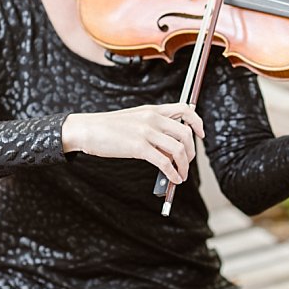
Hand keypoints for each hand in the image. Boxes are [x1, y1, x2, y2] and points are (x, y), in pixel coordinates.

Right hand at [60, 101, 204, 187]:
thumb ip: (154, 127)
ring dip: (184, 166)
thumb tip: (172, 145)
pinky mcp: (138, 146)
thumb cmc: (109, 127)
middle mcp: (152, 118)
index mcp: (152, 110)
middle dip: (191, 152)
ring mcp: (146, 132)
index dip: (197, 122)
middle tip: (187, 162)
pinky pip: (165, 162)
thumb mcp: (134, 120)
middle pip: (185, 133)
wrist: (88, 129)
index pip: (184, 109)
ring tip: (180, 175)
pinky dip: (173, 173)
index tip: (200, 134)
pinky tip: (172, 179)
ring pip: (178, 149)